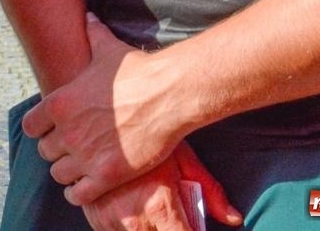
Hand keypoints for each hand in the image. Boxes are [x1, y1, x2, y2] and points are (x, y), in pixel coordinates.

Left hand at [24, 15, 188, 206]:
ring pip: (59, 174)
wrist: (168, 95)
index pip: (30, 126)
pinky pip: (80, 195)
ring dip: (68, 173)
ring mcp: (86, 155)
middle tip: (71, 149)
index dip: (40, 130)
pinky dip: (80, 194)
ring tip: (79, 169)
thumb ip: (92, 34)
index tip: (51, 130)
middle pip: (45, 152)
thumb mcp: (107, 49)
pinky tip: (87, 188)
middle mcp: (67, 131)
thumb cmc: (137, 71)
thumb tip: (88, 15)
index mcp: (59, 103)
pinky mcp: (107, 174)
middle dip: (57, 151)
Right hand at [79, 141, 240, 230]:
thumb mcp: (184, 159)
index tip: (182, 223)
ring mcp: (103, 210)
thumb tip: (234, 218)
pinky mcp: (85, 200)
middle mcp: (130, 215)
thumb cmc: (152, 129)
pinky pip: (98, 224)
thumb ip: (210, 192)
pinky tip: (116, 197)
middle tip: (160, 206)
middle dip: (158, 227)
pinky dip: (106, 216)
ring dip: (129, 224)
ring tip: (136, 201)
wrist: (111, 101)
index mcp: (160, 206)